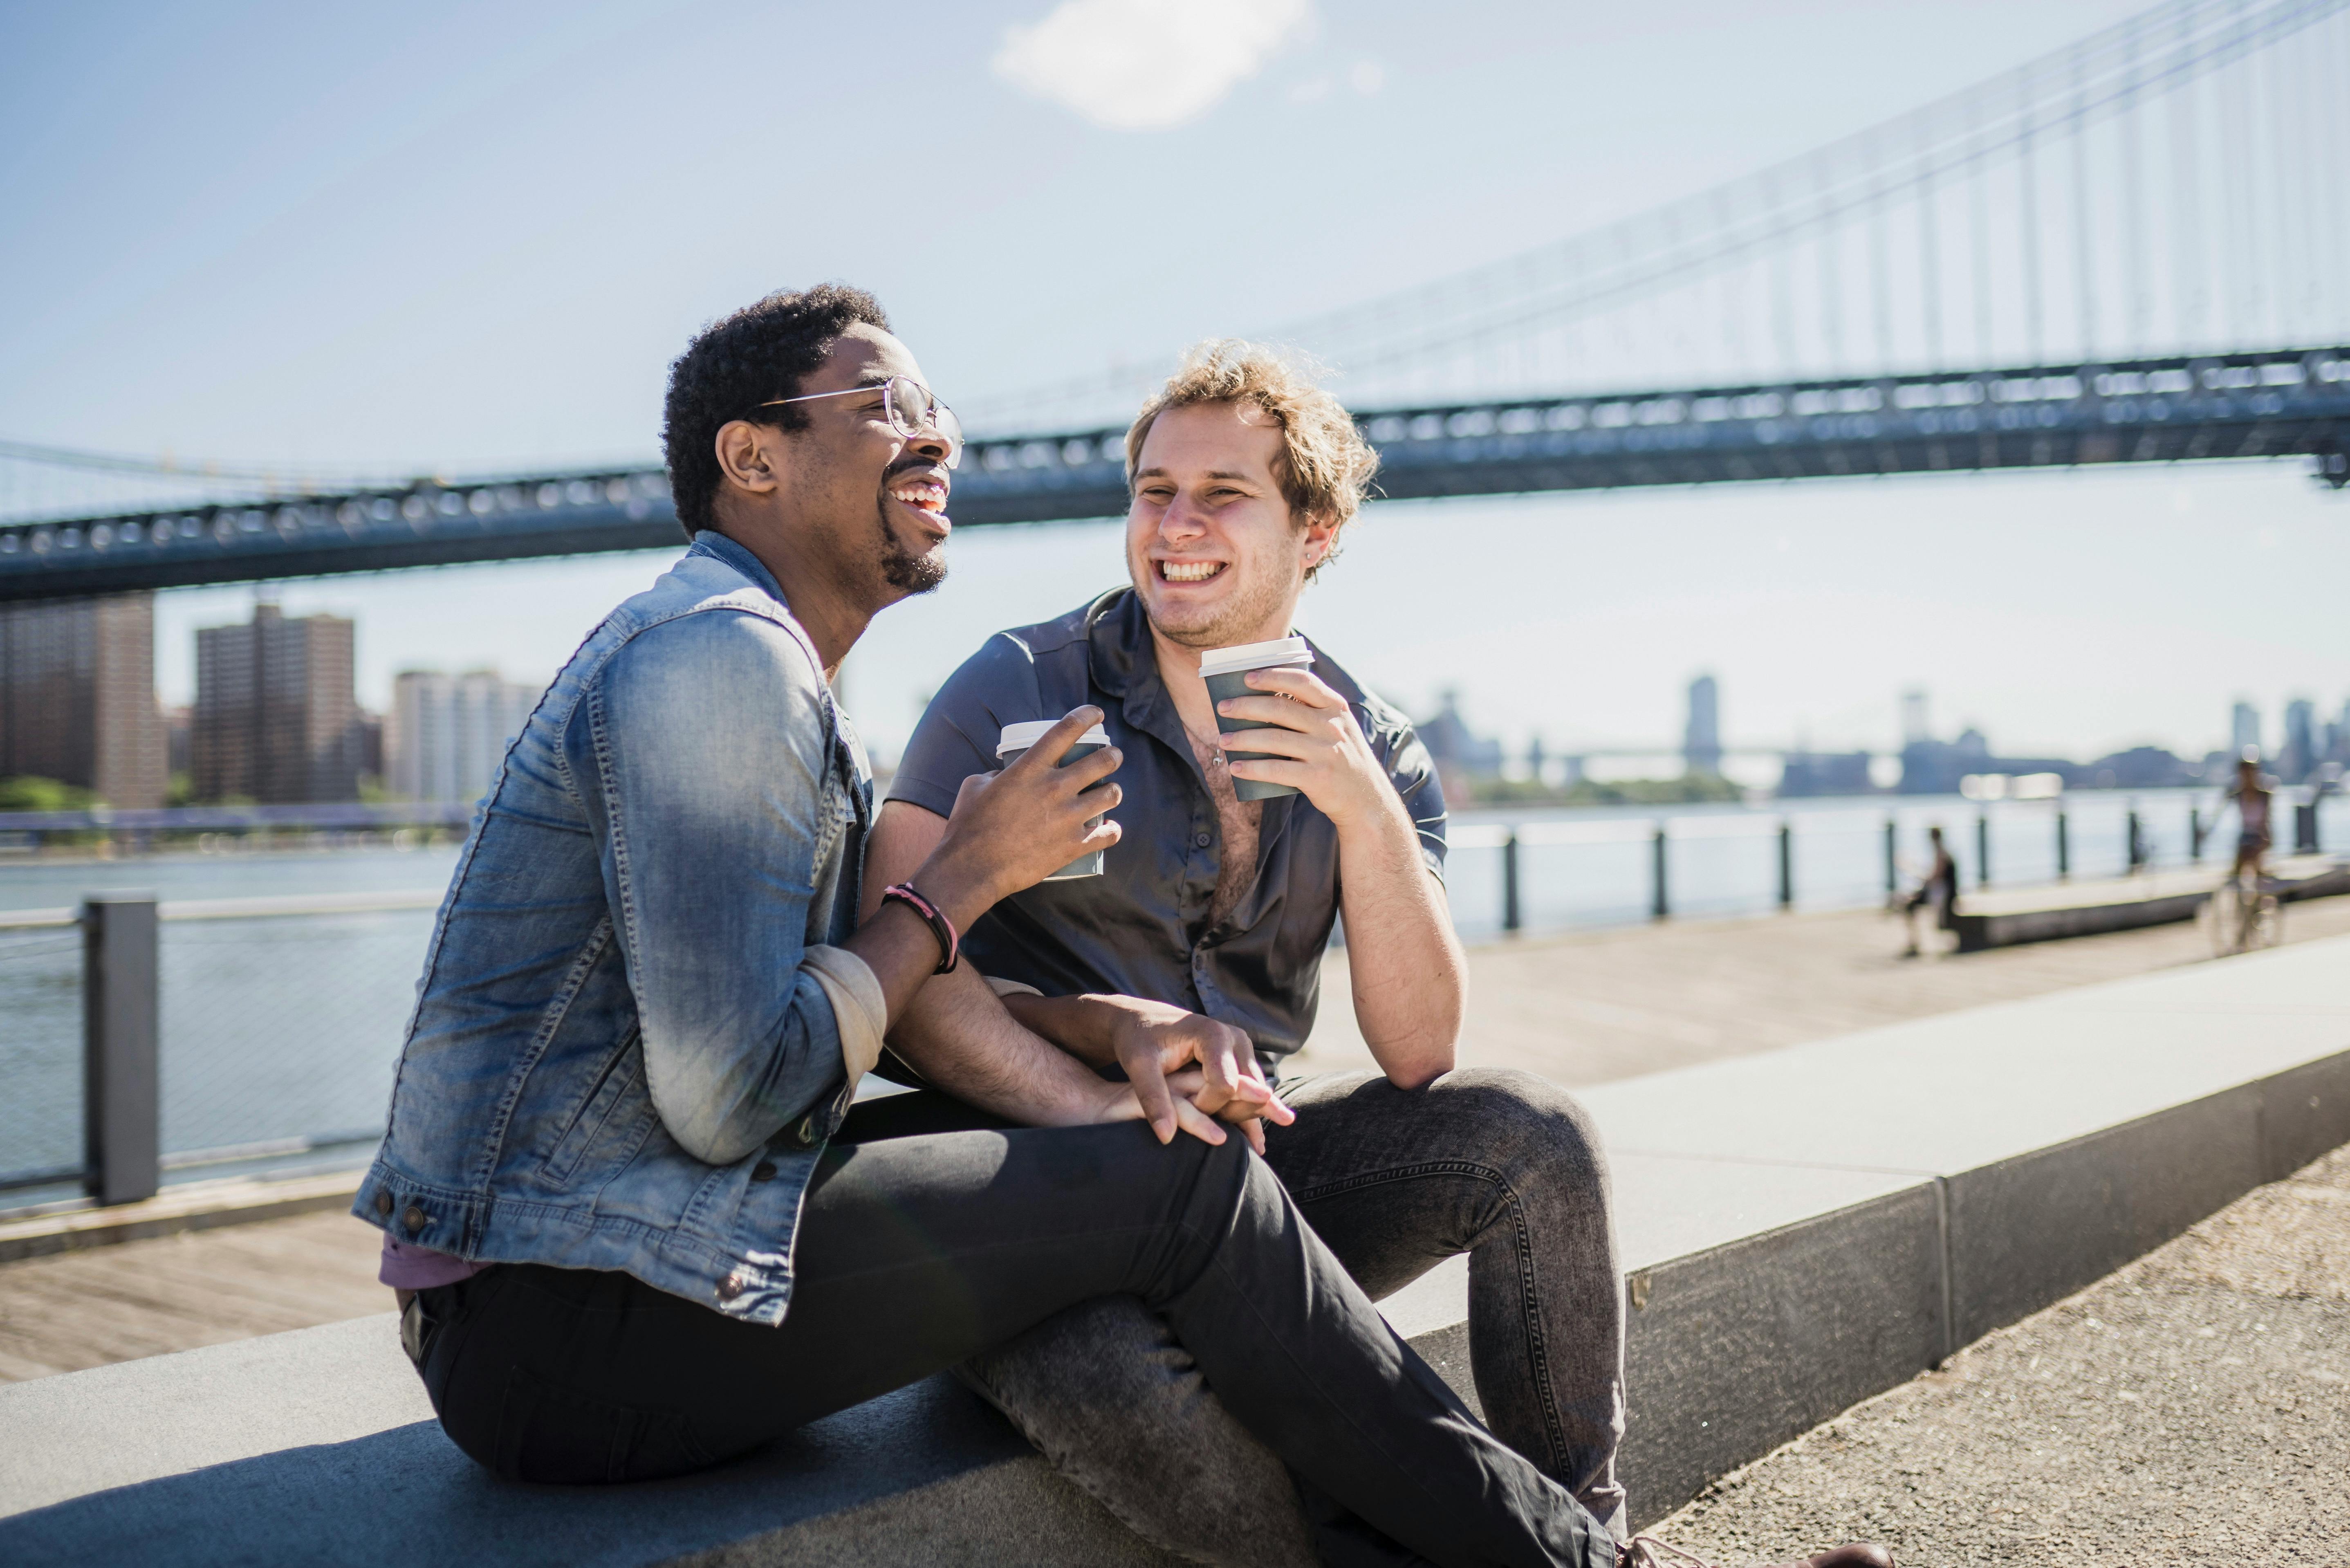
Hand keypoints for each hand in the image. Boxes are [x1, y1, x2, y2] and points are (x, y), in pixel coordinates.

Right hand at [919, 708, 1121, 925]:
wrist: (972, 867)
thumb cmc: (968, 826)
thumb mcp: (975, 786)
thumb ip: (996, 775)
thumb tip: (1005, 775)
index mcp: (1030, 768)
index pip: (1066, 730)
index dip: (1087, 716)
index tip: (1097, 714)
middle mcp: (1054, 787)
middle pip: (1101, 761)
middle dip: (1112, 756)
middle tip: (1113, 757)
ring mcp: (1067, 817)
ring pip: (1110, 795)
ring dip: (1113, 792)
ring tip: (1111, 793)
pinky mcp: (1072, 845)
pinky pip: (1107, 835)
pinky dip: (1112, 832)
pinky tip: (1111, 830)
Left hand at [1093, 995, 1294, 1151]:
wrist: (1142, 1020)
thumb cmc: (1138, 1041)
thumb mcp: (1139, 1068)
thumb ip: (1153, 1099)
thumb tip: (1166, 1138)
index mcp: (1213, 1035)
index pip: (1224, 1086)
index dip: (1204, 1106)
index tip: (1181, 1108)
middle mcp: (1235, 1037)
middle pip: (1248, 1090)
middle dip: (1225, 1112)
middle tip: (1196, 1118)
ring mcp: (1242, 1047)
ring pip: (1256, 1093)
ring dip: (1237, 1113)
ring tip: (1211, 1121)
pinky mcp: (1242, 1057)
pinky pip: (1254, 1090)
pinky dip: (1244, 1109)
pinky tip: (1241, 1133)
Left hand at [1215, 668, 1401, 832]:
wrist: (1366, 798)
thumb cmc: (1341, 757)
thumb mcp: (1337, 727)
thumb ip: (1311, 712)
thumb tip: (1262, 701)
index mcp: (1335, 707)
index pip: (1302, 681)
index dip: (1273, 676)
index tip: (1248, 677)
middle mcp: (1331, 726)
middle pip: (1280, 708)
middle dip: (1246, 706)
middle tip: (1223, 708)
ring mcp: (1325, 752)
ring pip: (1274, 739)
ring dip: (1243, 739)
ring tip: (1223, 740)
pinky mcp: (1317, 777)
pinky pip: (1277, 769)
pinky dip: (1253, 768)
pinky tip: (1236, 768)